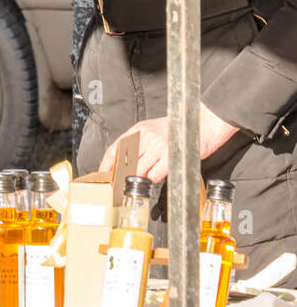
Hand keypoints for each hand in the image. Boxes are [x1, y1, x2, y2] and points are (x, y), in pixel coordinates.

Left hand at [98, 104, 240, 181]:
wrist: (203, 125)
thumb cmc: (179, 129)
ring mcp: (157, 146)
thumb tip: (125, 161)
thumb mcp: (153, 130)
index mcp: (139, 129)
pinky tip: (159, 173)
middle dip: (123, 174)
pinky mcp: (169, 156)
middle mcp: (145, 136)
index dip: (106, 164)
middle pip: (125, 162)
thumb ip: (139, 143)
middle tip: (123, 182)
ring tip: (149, 173)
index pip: (115, 148)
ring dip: (141, 177)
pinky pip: (154, 175)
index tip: (103, 174)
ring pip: (139, 170)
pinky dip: (154, 178)